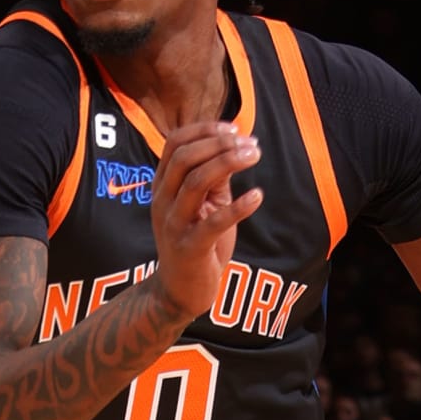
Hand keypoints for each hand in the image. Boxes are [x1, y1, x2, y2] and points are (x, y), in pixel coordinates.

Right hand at [149, 122, 262, 322]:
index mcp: (162, 185)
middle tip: (252, 145)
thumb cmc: (196, 242)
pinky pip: (214, 223)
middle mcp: (162, 201)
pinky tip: (258, 196)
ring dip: (229, 163)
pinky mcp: (190, 248)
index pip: (175, 143)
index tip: (235, 128)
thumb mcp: (205, 205)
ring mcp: (174, 224)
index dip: (205, 130)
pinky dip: (239, 207)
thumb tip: (236, 146)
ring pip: (196, 181)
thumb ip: (215, 178)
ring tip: (255, 156)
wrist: (179, 291)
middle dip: (220, 143)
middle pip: (185, 157)